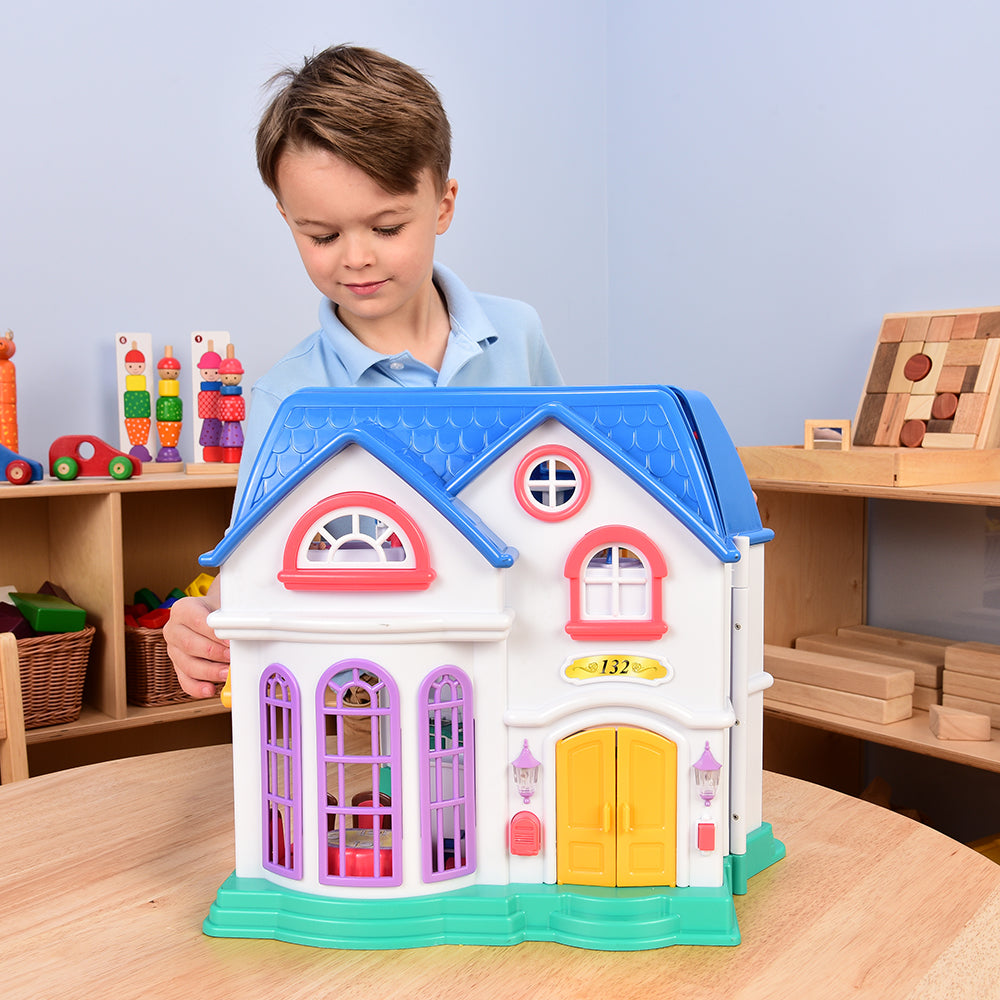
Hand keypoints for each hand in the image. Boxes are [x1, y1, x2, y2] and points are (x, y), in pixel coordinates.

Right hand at [163, 580, 228, 698]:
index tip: (230, 641)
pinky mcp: (178, 666)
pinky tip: (210, 689)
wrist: (210, 614)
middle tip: (231, 658)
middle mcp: (174, 629)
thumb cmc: (217, 610)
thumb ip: (231, 615)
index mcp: (183, 609)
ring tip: (226, 673)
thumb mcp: (223, 605)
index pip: (197, 621)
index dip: (214, 633)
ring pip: (188, 665)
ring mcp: (174, 649)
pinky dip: (198, 687)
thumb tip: (248, 627)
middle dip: (214, 654)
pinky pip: (185, 680)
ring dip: (210, 672)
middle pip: (190, 645)